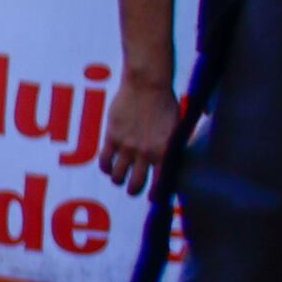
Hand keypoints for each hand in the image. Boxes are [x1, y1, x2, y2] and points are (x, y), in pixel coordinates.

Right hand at [98, 75, 175, 193]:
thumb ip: (172, 146)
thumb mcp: (176, 127)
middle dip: (134, 190)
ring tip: (119, 177)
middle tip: (134, 188)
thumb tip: (172, 159)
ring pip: (118, 175)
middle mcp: (145, 153)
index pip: (160, 182)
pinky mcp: (112, 137)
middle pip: (136, 184)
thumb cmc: (166, 103)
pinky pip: (105, 160)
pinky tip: (108, 166)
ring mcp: (127, 146)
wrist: (147, 84)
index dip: (156, 194)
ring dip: (118, 179)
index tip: (154, 197)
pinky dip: (105, 167)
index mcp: (164, 152)